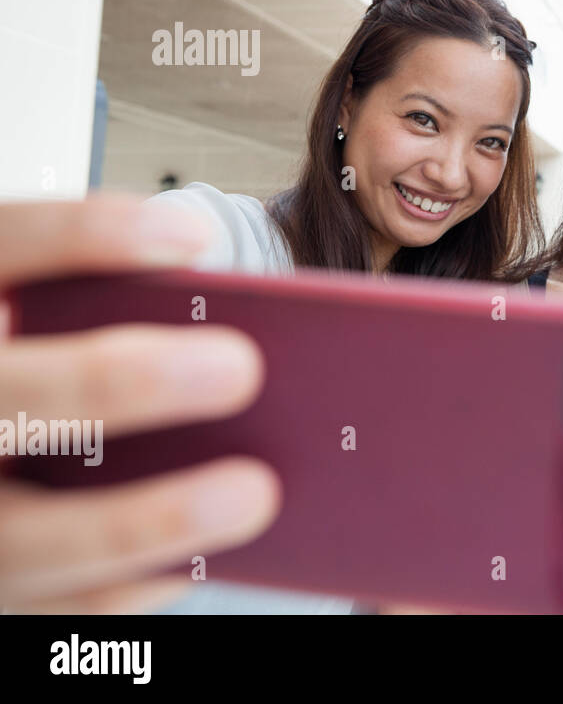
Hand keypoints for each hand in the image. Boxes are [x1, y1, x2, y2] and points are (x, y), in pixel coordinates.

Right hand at [0, 194, 279, 612]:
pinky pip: (53, 608)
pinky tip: (207, 559)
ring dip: (144, 518)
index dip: (87, 237)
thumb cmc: (52, 373)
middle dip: (120, 380)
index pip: (4, 244)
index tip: (194, 235)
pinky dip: (132, 586)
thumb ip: (115, 315)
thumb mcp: (56, 327)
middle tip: (241, 367)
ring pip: (23, 535)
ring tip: (256, 492)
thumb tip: (252, 330)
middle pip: (11, 394)